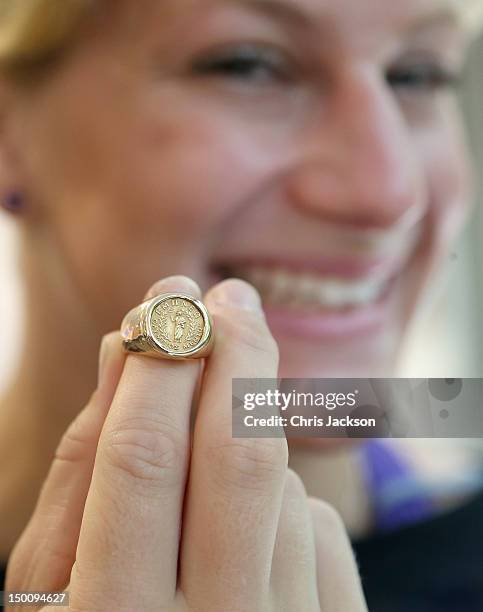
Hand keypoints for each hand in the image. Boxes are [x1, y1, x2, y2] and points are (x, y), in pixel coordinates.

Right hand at [5, 276, 366, 611]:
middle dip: (234, 352)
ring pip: (282, 489)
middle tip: (227, 295)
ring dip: (245, 448)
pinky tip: (248, 535)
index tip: (171, 297)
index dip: (157, 361)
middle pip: (239, 452)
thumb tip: (121, 349)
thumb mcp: (48, 583)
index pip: (142, 457)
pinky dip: (281, 505)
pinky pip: (318, 531)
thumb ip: (81, 466)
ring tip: (210, 470)